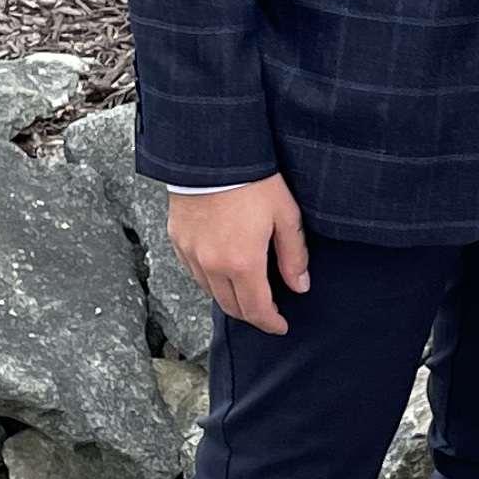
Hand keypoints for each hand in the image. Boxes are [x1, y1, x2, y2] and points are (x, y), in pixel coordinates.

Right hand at [169, 174, 310, 334]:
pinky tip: (222, 270)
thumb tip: (300, 285)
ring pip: (210, 292)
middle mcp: (212, 265)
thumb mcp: (285, 215)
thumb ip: (293, 255)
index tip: (280, 326)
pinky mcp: (178, 240)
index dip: (270, 323)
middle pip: (232, 307)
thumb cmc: (251, 179)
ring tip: (246, 291)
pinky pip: (194, 272)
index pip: (256, 310)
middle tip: (266, 312)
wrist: (211, 152)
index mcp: (242, 263)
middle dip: (251, 315)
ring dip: (230, 298)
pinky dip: (210, 280)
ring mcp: (191, 254)